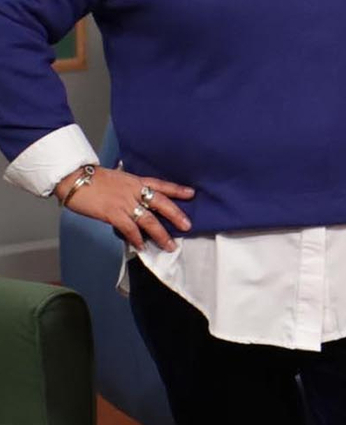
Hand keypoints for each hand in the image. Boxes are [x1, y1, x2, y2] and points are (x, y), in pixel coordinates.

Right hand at [61, 166, 193, 250]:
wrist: (74, 178)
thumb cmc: (92, 178)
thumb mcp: (117, 179)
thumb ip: (128, 188)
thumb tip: (135, 199)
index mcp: (135, 181)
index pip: (161, 184)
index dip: (177, 189)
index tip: (192, 193)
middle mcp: (134, 191)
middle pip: (161, 203)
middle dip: (176, 215)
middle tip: (188, 226)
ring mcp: (124, 202)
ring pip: (148, 220)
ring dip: (160, 234)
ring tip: (169, 246)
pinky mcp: (112, 213)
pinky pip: (129, 228)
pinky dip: (136, 238)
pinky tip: (142, 246)